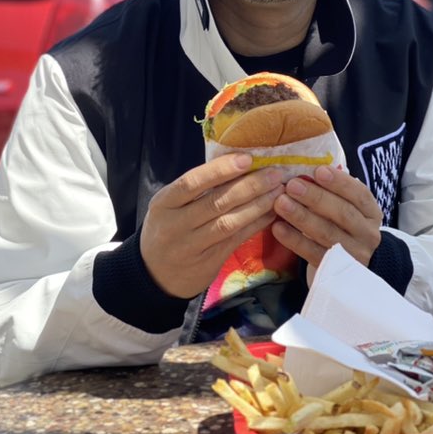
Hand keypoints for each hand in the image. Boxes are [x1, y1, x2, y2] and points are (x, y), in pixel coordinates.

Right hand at [140, 153, 285, 298]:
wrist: (154, 274)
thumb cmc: (167, 228)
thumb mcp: (169, 205)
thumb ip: (196, 188)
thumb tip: (236, 162)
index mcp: (164, 203)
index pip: (192, 182)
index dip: (220, 170)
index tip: (247, 159)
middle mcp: (175, 225)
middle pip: (216, 202)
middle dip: (249, 186)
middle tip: (275, 174)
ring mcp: (191, 246)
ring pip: (229, 223)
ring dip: (257, 205)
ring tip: (278, 192)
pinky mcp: (208, 262)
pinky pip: (235, 240)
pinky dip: (255, 225)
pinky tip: (271, 213)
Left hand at [271, 165, 382, 268]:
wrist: (352, 267)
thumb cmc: (344, 227)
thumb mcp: (348, 208)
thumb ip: (334, 192)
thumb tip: (309, 170)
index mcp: (371, 213)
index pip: (360, 195)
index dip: (339, 182)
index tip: (318, 171)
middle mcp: (367, 233)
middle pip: (343, 214)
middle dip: (316, 197)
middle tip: (292, 185)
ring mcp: (353, 254)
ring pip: (327, 233)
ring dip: (301, 217)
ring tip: (280, 203)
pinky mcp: (334, 270)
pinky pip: (313, 253)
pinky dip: (294, 240)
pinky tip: (278, 228)